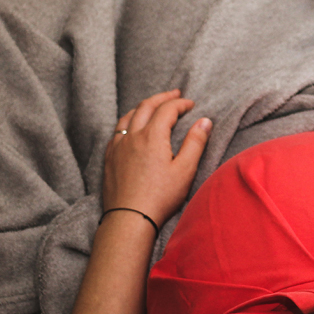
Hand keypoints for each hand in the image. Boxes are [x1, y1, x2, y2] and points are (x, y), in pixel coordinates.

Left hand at [102, 89, 211, 228]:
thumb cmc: (160, 197)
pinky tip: (131, 129)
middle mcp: (132, 136)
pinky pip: (117, 131)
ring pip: (128, 116)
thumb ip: (196, 142)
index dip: (180, 103)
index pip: (167, 109)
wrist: (129, 218)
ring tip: (152, 106)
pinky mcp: (109, 158)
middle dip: (162, 98)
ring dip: (142, 107)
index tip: (191, 104)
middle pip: (146, 106)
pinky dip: (128, 122)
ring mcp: (117, 147)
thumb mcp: (185, 170)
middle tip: (175, 94)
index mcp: (152, 136)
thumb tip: (205, 121)